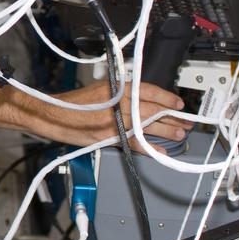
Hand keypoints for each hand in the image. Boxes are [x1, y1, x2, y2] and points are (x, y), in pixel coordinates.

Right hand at [40, 80, 193, 148]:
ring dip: (165, 131)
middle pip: (151, 110)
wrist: (53, 115)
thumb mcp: (100, 88)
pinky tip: (160, 150)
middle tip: (185, 122)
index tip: (178, 104)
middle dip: (171, 117)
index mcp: (114, 89)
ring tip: (179, 134)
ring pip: (145, 126)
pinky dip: (148, 148)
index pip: (147, 91)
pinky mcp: (107, 137)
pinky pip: (132, 143)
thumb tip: (144, 100)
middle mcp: (115, 104)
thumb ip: (121, 92)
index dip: (166, 98)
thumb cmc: (74, 103)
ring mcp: (112, 122)